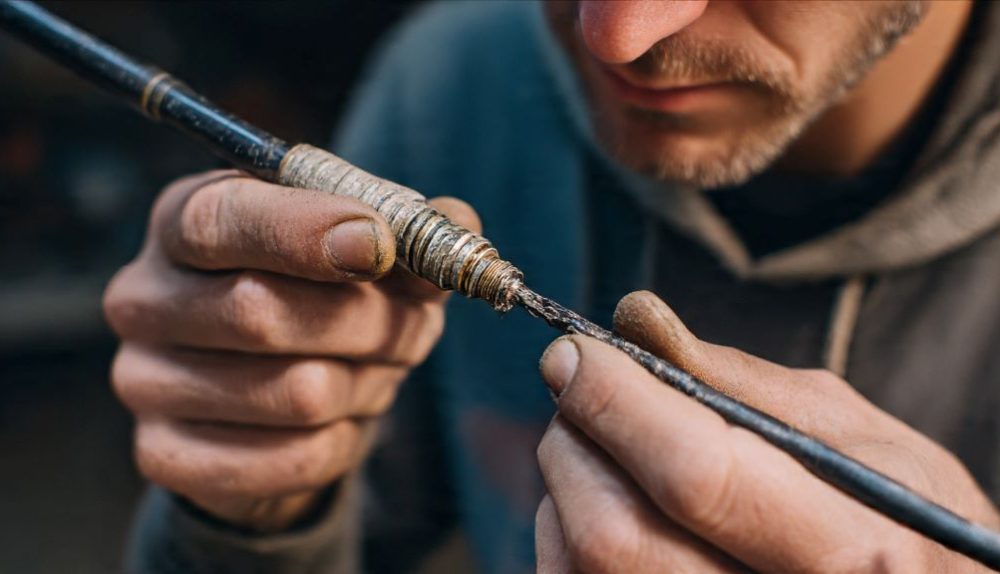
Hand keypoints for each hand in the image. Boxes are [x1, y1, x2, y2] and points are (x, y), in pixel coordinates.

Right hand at [104, 170, 477, 530]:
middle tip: (409, 327)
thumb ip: (414, 234)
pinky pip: (290, 457)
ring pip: (295, 390)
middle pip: (261, 312)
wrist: (278, 397)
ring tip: (373, 369)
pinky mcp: (166, 455)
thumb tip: (457, 227)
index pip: (224, 219)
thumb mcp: (373, 254)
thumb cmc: (327, 297)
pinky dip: (344, 439)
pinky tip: (343, 417)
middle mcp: (144, 296)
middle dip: (366, 322)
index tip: (378, 245)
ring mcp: (144, 380)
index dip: (305, 233)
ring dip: (366, 382)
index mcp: (186, 220)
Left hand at [535, 290, 999, 572]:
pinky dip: (566, 529)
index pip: (694, 475)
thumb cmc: (898, 514)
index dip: (616, 402)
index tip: (576, 353)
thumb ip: (739, 379)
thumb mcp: (855, 434)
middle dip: (579, 438)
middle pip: (613, 531)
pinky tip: (612, 504)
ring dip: (570, 481)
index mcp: (850, 549)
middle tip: (586, 392)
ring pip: (581, 559)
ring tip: (616, 451)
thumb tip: (634, 321)